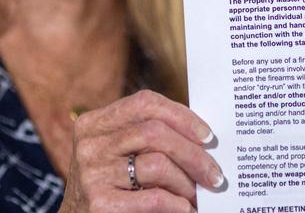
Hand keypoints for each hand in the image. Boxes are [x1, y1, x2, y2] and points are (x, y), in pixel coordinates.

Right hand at [59, 89, 222, 211]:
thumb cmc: (108, 184)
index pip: (145, 103)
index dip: (181, 116)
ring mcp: (91, 174)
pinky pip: (152, 198)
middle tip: (214, 173)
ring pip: (157, 165)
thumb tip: (200, 137)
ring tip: (198, 193)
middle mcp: (90, 145)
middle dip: (193, 154)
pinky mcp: (98, 204)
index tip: (207, 135)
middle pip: (155, 133)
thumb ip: (148, 138)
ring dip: (186, 182)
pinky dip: (175, 203)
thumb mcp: (117, 152)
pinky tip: (184, 208)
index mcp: (94, 123)